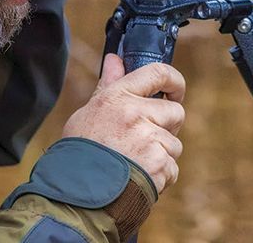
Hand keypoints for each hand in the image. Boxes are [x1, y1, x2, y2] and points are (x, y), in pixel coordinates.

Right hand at [61, 54, 185, 193]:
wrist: (76, 192)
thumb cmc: (80, 150)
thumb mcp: (89, 112)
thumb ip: (107, 85)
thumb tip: (114, 59)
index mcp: (118, 96)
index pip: (157, 72)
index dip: (174, 81)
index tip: (174, 91)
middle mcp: (135, 113)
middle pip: (175, 112)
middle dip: (168, 127)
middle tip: (148, 139)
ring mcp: (148, 139)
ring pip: (174, 144)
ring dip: (161, 156)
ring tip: (135, 163)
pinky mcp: (158, 164)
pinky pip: (172, 168)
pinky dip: (160, 177)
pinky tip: (137, 178)